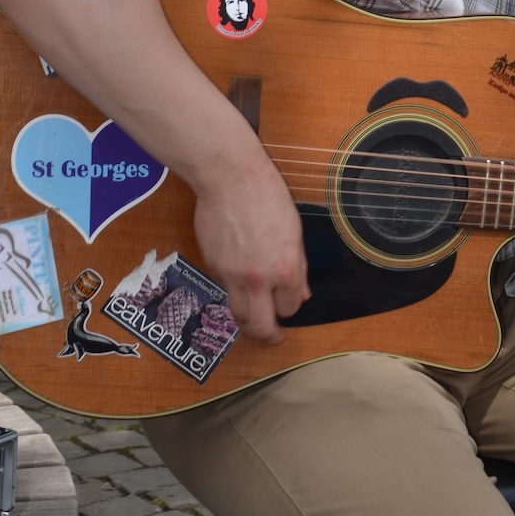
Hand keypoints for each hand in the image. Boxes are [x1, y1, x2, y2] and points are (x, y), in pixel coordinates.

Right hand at [192, 152, 309, 345]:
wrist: (229, 178)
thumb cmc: (266, 195)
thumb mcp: (294, 231)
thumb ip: (298, 266)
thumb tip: (301, 293)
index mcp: (285, 269)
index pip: (290, 308)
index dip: (291, 307)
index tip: (290, 304)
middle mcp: (258, 279)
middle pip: (261, 327)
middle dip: (269, 337)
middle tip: (274, 337)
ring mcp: (232, 276)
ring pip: (239, 316)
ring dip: (248, 324)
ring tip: (255, 322)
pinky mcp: (213, 267)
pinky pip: (226, 290)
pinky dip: (234, 292)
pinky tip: (240, 278)